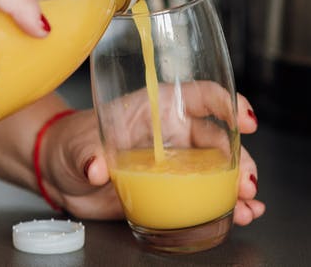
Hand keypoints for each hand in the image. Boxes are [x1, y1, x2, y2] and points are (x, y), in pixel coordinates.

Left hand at [42, 93, 265, 224]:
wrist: (61, 175)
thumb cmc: (72, 144)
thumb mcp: (78, 146)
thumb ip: (89, 156)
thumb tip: (97, 168)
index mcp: (157, 108)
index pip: (201, 96)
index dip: (228, 104)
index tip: (245, 121)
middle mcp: (174, 133)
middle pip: (220, 139)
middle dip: (240, 160)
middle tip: (246, 183)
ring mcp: (177, 163)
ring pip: (220, 170)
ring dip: (239, 186)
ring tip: (249, 205)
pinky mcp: (173, 190)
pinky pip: (207, 196)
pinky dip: (228, 205)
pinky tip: (243, 214)